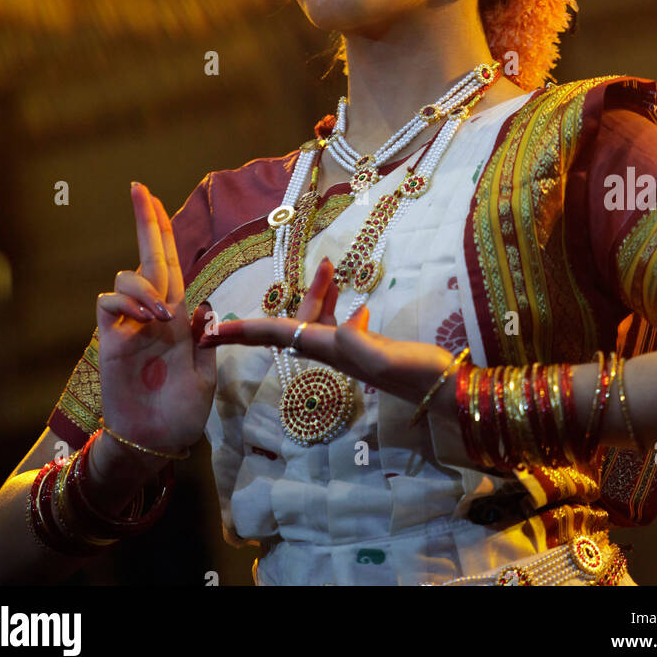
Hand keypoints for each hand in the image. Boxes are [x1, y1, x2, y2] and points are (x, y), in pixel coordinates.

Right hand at [95, 182, 216, 454]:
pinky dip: (127, 302)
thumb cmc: (181, 412)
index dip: (163, 231)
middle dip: (146, 220)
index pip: (171, 263)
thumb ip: (204, 338)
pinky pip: (108, 302)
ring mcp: (128, 324)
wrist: (155, 442)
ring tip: (161, 316)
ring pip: (129, 277)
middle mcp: (153, 313)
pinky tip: (146, 320)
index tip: (155, 198)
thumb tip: (201, 306)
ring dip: (146, 286)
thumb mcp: (206, 373)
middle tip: (138, 188)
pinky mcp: (109, 339)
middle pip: (149, 256)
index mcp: (178, 316)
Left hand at [196, 256, 455, 414]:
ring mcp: (348, 350)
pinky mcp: (365, 347)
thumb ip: (361, 345)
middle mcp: (332, 351)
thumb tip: (342, 326)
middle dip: (295, 293)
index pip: (276, 334)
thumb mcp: (387, 359)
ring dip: (318, 291)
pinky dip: (334, 300)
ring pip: (316, 317)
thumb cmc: (418, 373)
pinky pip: (336, 320)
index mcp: (330, 351)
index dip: (242, 332)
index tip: (210, 331)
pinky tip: (344, 293)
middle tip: (319, 264)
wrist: (446, 391)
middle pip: (293, 320)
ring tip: (330, 266)